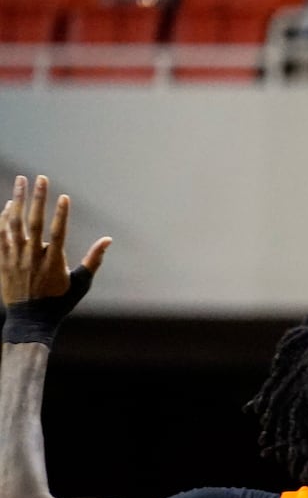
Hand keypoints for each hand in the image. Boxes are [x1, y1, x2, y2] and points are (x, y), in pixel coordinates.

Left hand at [0, 175, 111, 306]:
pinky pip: (1, 237)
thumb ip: (94, 260)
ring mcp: (15, 259)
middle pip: (33, 223)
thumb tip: (108, 240)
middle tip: (39, 178)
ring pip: (14, 225)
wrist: (30, 320)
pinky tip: (7, 206)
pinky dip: (3, 220)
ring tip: (20, 182)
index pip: (57, 233)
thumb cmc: (59, 302)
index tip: (64, 196)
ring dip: (16, 201)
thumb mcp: (81, 283)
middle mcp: (32, 258)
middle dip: (37, 198)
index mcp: (54, 263)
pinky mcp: (2, 262)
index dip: (61, 214)